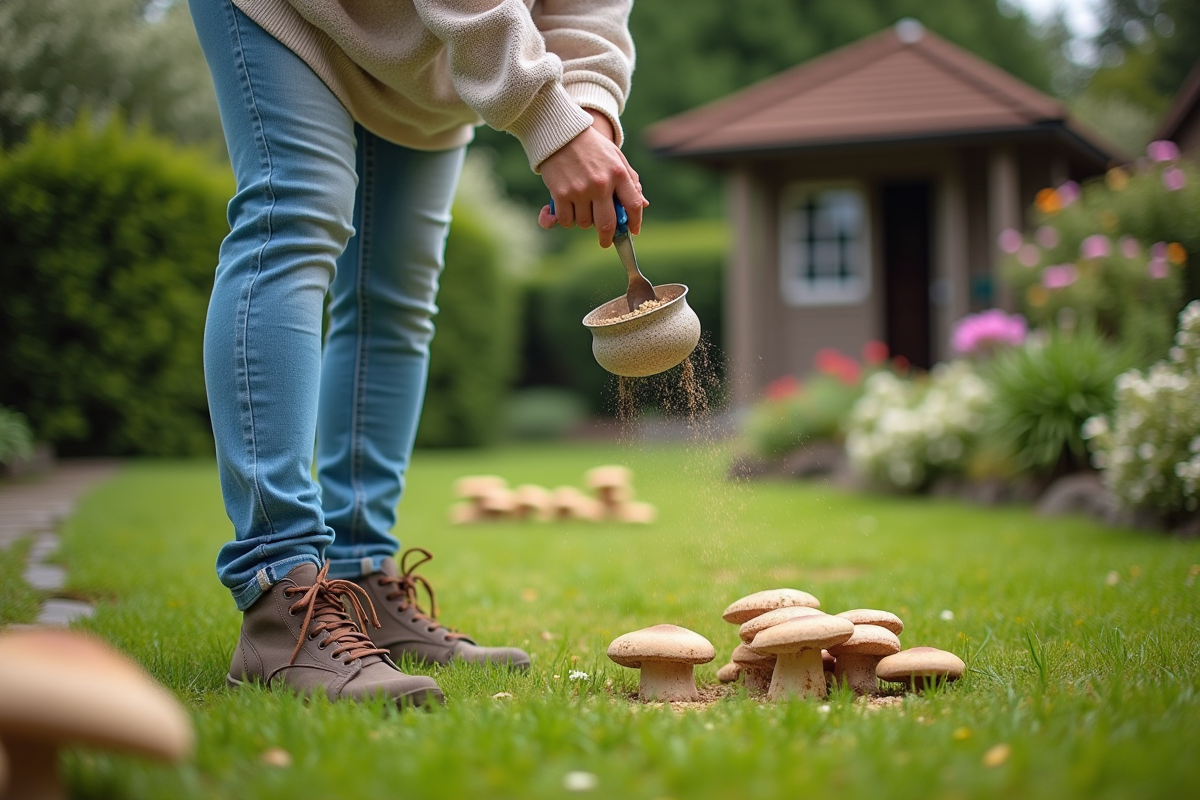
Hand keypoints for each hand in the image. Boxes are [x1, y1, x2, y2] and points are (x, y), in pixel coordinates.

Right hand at [538, 110, 647, 247]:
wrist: (561, 132)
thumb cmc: (592, 146)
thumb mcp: (616, 157)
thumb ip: (630, 180)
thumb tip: (643, 204)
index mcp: (618, 173)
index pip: (633, 205)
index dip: (635, 222)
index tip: (633, 230)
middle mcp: (601, 184)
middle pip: (608, 224)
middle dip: (607, 238)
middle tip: (605, 241)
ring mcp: (580, 190)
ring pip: (584, 223)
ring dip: (584, 222)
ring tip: (582, 210)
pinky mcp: (561, 193)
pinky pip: (566, 220)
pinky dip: (567, 220)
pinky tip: (567, 209)